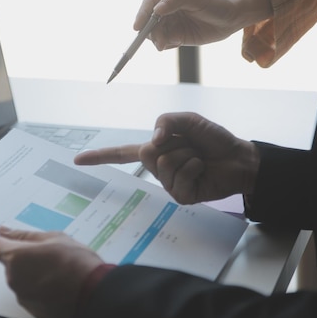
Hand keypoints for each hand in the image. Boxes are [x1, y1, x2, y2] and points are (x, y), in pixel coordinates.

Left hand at [0, 227, 103, 317]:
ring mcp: (22, 296)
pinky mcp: (32, 310)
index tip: (9, 239)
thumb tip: (4, 231)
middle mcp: (13, 278)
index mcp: (15, 257)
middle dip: (24, 258)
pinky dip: (40, 290)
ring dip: (33, 274)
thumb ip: (24, 235)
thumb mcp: (53, 238)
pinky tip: (58, 286)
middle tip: (49, 255)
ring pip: (21, 279)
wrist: (95, 293)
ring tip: (58, 272)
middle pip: (10, 264)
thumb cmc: (77, 262)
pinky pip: (31, 295)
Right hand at [75, 112, 259, 204]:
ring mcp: (168, 184)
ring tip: (198, 158)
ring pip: (165, 166)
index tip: (78, 160)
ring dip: (186, 156)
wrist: (238, 158)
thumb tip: (154, 140)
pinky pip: (179, 178)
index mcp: (155, 150)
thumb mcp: (188, 120)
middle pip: (146, 154)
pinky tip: (202, 170)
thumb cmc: (213, 139)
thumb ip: (166, 121)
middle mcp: (157, 168)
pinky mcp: (180, 197)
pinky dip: (194, 168)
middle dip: (172, 144)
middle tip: (190, 146)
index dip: (100, 156)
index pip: (122, 153)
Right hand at [135, 0, 271, 49]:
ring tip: (172, 43)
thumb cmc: (217, 3)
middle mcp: (168, 9)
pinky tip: (178, 43)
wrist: (232, 18)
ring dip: (159, 40)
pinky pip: (165, 43)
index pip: (150, 4)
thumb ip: (176, 1)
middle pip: (149, 21)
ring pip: (155, 34)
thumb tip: (157, 9)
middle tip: (159, 41)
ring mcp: (172, 23)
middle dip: (151, 32)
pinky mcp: (178, 36)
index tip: (137, 27)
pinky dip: (167, 45)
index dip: (141, 15)